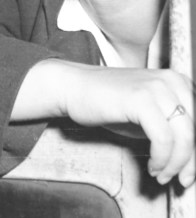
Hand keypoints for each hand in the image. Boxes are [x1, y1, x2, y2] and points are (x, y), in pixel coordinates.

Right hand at [61, 63, 194, 187]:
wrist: (75, 88)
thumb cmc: (111, 103)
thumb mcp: (152, 115)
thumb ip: (175, 129)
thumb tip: (193, 158)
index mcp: (178, 81)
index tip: (191, 170)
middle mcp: (171, 80)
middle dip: (191, 161)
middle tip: (182, 179)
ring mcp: (156, 86)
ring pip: (185, 137)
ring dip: (176, 164)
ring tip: (163, 174)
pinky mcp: (140, 97)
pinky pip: (163, 138)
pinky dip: (162, 159)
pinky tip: (154, 166)